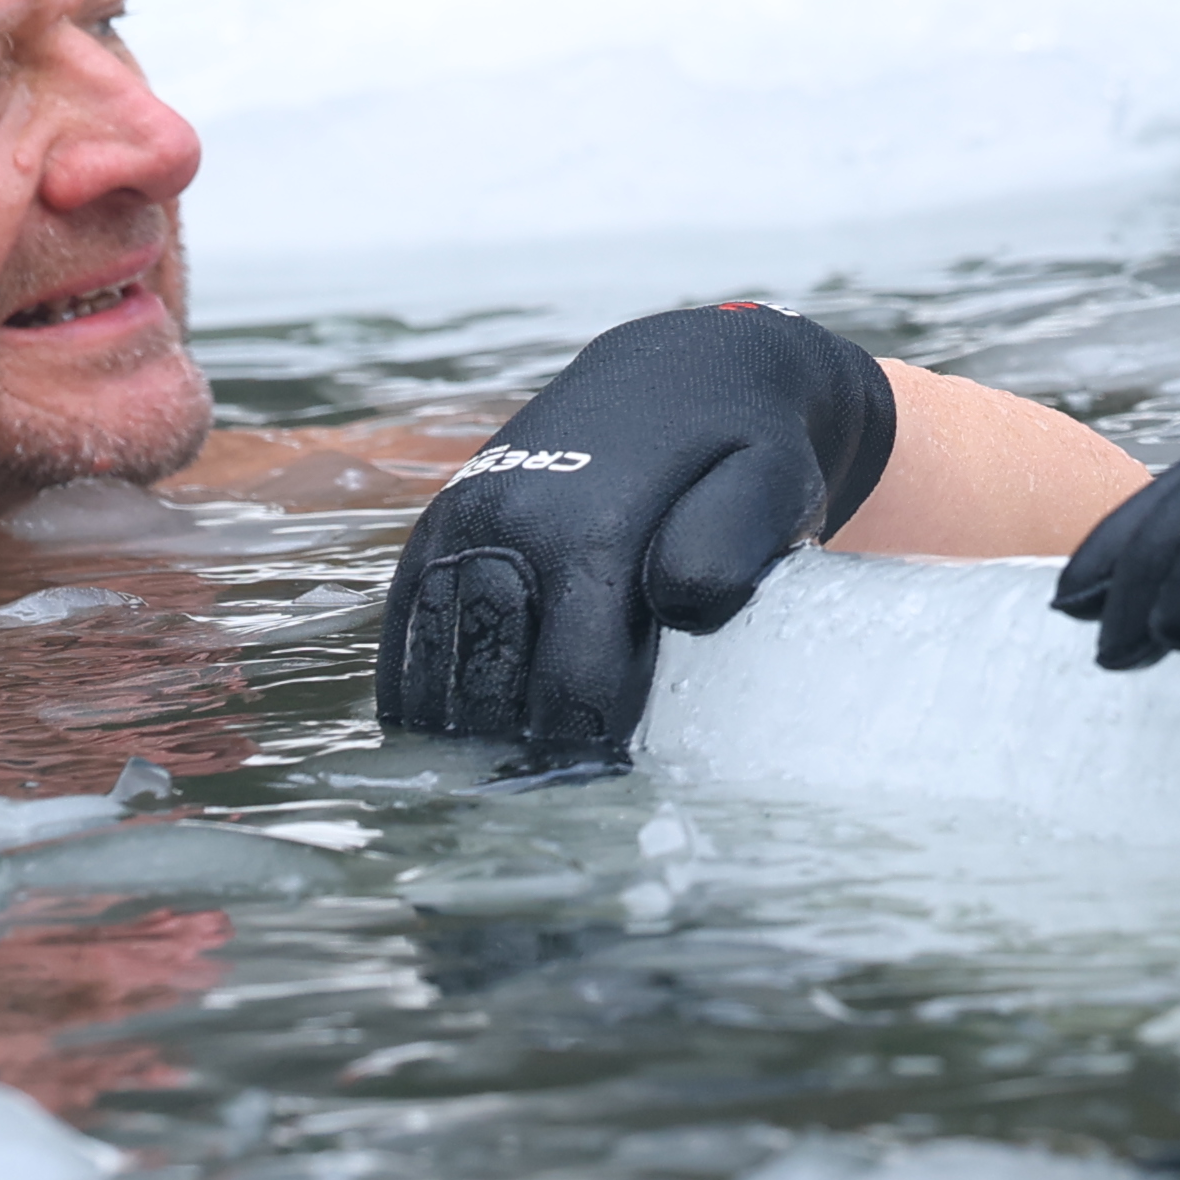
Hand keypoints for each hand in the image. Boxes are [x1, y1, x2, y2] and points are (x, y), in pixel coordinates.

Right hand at [376, 304, 899, 763]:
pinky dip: (416, 692)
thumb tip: (678, 604)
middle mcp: (508, 521)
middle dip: (516, 762)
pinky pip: (406, 627)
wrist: (683, 366)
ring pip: (434, 667)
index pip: (571, 688)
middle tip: (546, 813)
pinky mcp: (436, 522)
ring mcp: (461, 519)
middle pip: (490, 689)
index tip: (607, 801)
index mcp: (591, 530)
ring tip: (495, 793)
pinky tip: (445, 742)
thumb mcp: (773, 484)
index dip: (588, 758)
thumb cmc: (745, 449)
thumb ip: (733, 545)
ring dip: (457, 739)